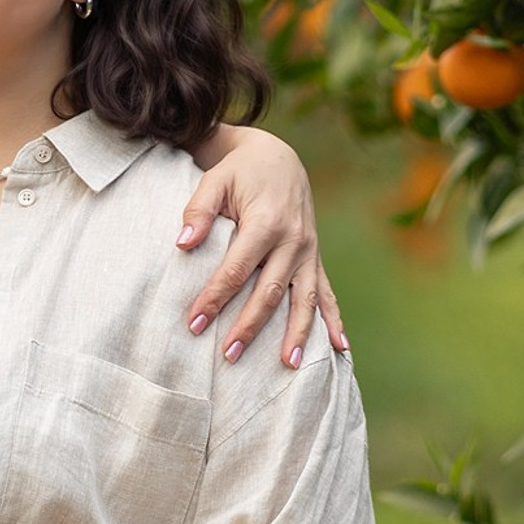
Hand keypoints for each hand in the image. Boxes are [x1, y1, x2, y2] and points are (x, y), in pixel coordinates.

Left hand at [177, 124, 348, 367]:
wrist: (278, 158)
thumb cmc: (240, 172)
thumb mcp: (215, 180)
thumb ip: (199, 211)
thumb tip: (182, 243)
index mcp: (267, 222)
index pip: (237, 270)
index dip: (215, 297)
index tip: (195, 323)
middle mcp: (293, 241)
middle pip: (270, 292)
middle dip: (249, 326)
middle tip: (228, 356)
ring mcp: (309, 251)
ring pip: (303, 299)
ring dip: (296, 333)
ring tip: (287, 365)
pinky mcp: (315, 257)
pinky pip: (326, 292)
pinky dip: (334, 320)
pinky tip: (340, 348)